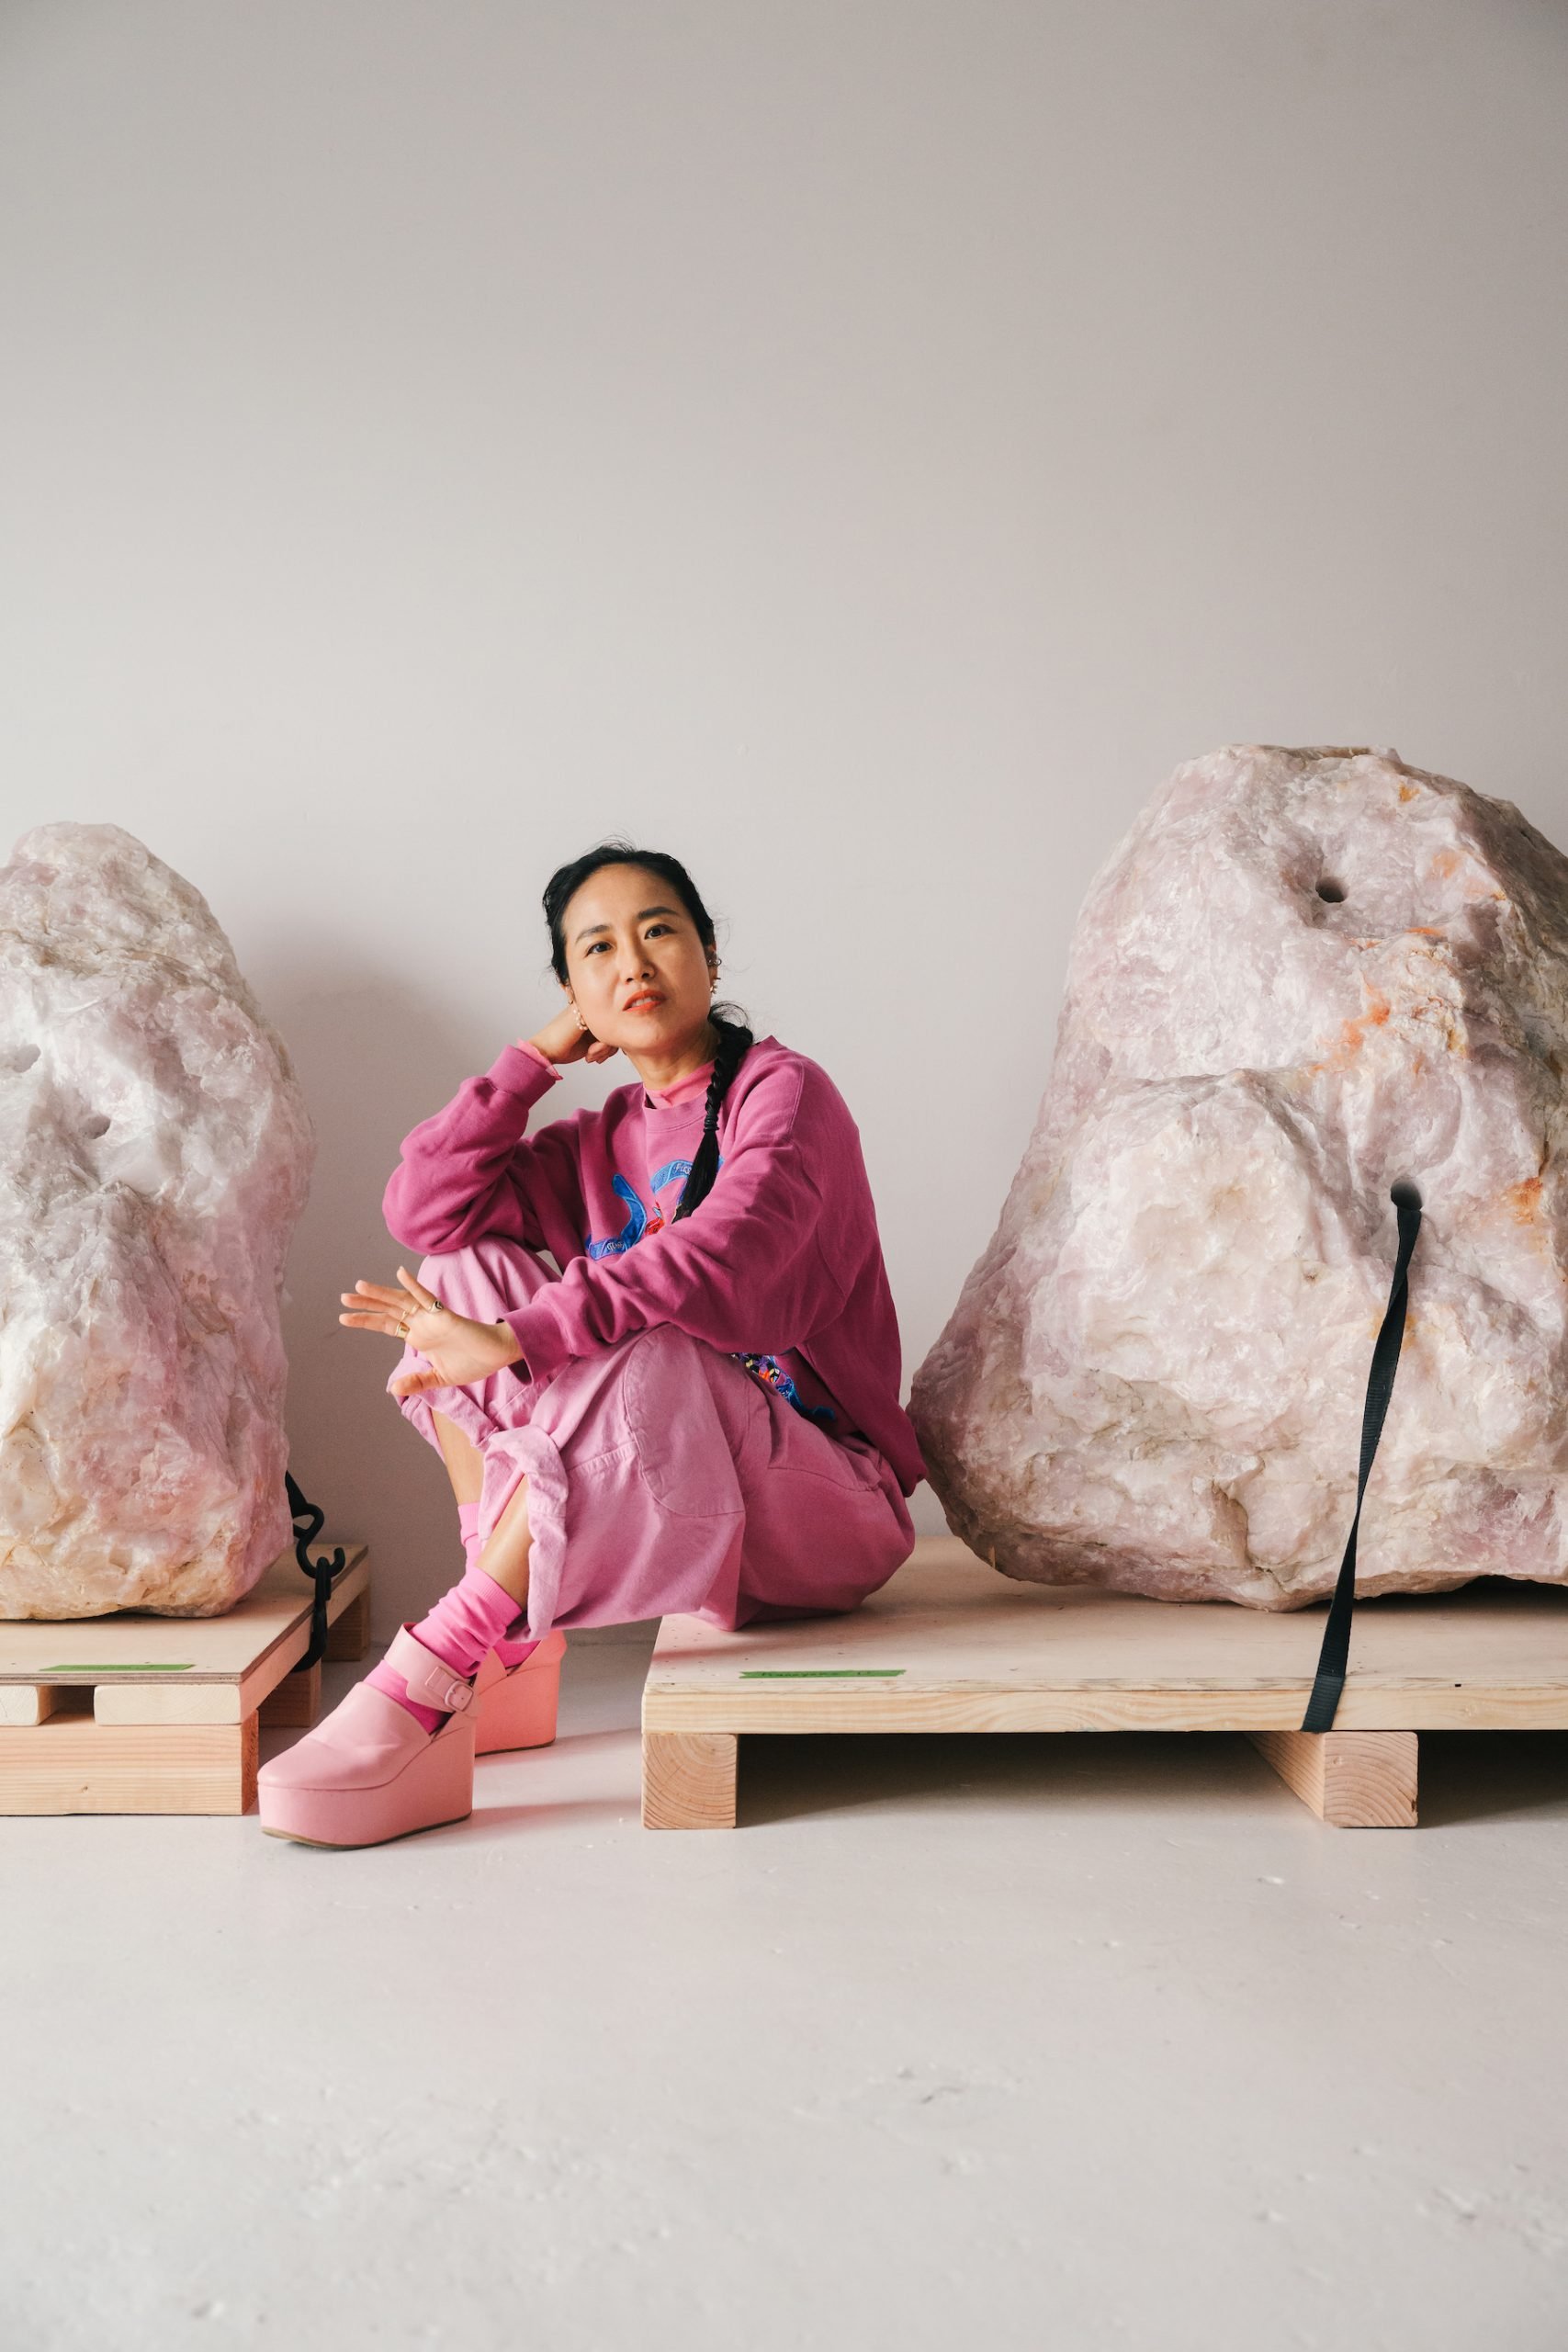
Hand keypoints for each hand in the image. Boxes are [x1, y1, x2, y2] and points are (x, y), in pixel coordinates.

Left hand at [339, 1266, 524, 1398]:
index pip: (386, 1324)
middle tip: (343, 1298)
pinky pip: (427, 1298)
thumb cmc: (472, 1362)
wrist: (496, 1356)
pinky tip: (401, 1274)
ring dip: (381, 1294)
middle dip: (365, 1304)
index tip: (344, 1317)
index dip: (366, 1320)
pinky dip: (414, 1286)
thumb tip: (393, 1389)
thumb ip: (417, 1381)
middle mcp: (421, 1323)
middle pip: (388, 1310)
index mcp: (418, 1336)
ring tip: (359, 1286)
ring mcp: (432, 1318)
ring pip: (401, 1301)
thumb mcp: (439, 1378)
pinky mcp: (445, 1316)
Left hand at [526, 1003, 619, 1068]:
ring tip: (590, 1056)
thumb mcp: (576, 1021)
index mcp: (588, 1006)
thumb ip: (593, 1013)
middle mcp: (593, 1017)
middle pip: (613, 1027)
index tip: (598, 1038)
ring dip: (603, 1051)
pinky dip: (603, 1054)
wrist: (548, 1052)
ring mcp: (595, 1029)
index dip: (607, 1029)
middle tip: (592, 1052)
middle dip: (605, 1044)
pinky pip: (610, 1047)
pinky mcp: (595, 1041)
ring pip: (613, 1038)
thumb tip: (609, 1011)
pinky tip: (590, 1058)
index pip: (610, 1014)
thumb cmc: (557, 1035)